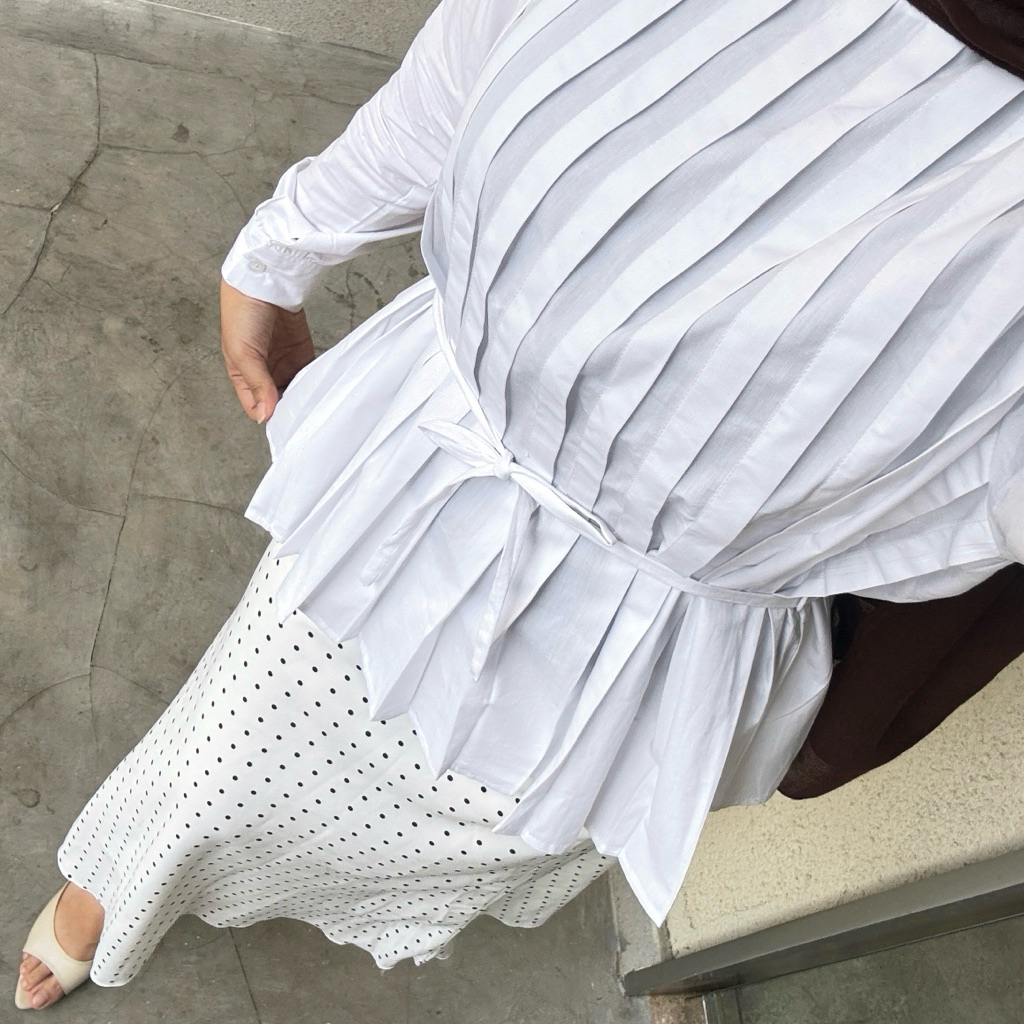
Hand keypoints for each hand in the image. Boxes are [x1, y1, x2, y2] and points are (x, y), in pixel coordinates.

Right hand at [220, 278, 315, 422]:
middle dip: (290, 410)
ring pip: (296, 390)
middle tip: (306, 418)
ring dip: (305, 397)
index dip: (269, 416)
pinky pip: (309, 374)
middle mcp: (263, 373)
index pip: (256, 407)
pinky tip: (322, 389)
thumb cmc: (242, 313)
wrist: (263, 280)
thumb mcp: (244, 353)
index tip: (287, 425)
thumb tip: (265, 415)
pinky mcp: (301, 353)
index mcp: (242, 376)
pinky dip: (315, 382)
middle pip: (278, 402)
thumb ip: (257, 384)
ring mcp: (283, 364)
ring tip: (317, 406)